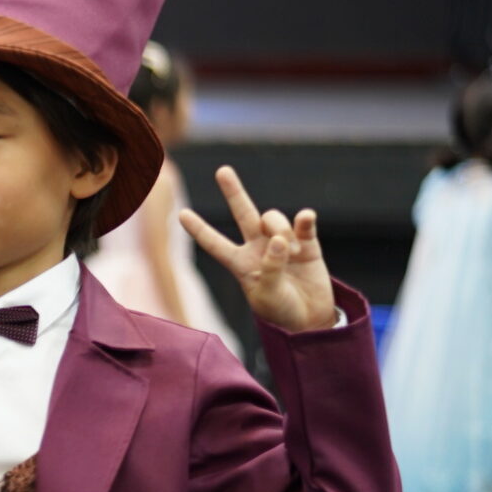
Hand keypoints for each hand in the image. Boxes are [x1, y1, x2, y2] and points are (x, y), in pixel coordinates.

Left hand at [182, 165, 336, 332]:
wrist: (310, 321)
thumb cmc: (280, 312)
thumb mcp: (267, 295)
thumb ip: (270, 268)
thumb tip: (279, 239)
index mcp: (240, 263)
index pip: (215, 243)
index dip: (199, 230)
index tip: (181, 213)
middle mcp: (258, 248)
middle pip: (243, 214)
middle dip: (234, 192)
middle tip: (222, 171)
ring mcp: (283, 243)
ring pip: (273, 218)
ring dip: (280, 230)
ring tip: (291, 255)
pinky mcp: (308, 244)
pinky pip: (303, 223)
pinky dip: (304, 219)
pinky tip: (306, 217)